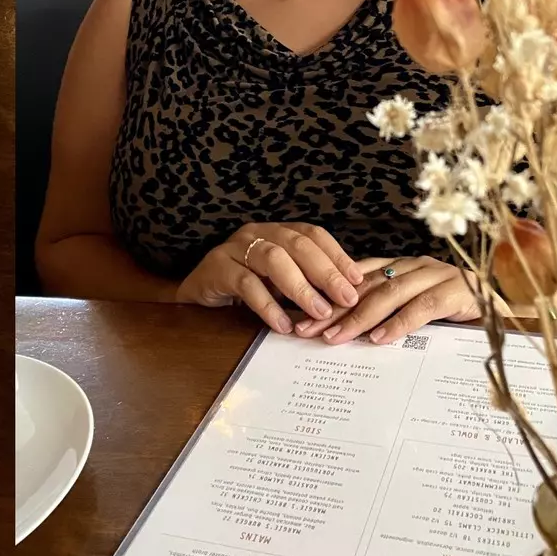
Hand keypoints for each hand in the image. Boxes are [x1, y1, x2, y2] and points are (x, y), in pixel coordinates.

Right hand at [176, 224, 365, 334]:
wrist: (199, 294)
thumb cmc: (246, 287)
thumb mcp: (280, 282)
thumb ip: (308, 284)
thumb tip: (347, 298)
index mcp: (277, 231)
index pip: (313, 235)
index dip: (337, 255)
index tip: (358, 279)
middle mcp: (258, 232)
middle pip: (298, 244)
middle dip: (326, 272)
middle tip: (346, 298)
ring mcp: (235, 247)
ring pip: (273, 259)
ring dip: (300, 287)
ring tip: (319, 312)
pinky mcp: (216, 268)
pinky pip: (246, 284)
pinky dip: (268, 305)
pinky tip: (282, 324)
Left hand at [300, 257, 480, 345]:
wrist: (510, 311)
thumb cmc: (459, 315)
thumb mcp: (417, 312)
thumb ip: (388, 314)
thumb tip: (346, 333)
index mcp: (403, 267)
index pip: (357, 278)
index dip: (327, 296)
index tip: (301, 317)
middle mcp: (417, 266)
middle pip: (366, 286)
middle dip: (334, 308)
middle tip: (309, 330)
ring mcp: (438, 275)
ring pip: (390, 293)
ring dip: (360, 317)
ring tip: (337, 337)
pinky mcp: (458, 291)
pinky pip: (422, 306)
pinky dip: (399, 323)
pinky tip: (380, 338)